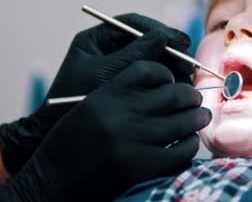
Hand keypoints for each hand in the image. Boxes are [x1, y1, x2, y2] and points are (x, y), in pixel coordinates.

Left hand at [0, 14, 192, 173]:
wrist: (53, 133)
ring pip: (151, 61)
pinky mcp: (126, 89)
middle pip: (145, 41)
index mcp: (95, 40)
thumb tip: (162, 38)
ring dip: (170, 68)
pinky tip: (177, 91)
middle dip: (168, 51)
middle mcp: (108, 51)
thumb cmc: (71, 101)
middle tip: (187, 63)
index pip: (131, 25)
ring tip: (185, 78)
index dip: (158, 30)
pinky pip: (150, 80)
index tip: (179, 41)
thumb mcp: (104, 75)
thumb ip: (133, 56)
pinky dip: (165, 84)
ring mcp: (117, 69)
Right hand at [0, 60, 211, 200]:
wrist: (50, 182)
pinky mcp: (140, 167)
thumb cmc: (68, 145)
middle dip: (189, 94)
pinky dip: (189, 146)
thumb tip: (159, 86)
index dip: (165, 72)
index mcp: (104, 94)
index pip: (147, 70)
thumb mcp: (86, 108)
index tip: (172, 80)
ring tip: (200, 117)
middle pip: (171, 93)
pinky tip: (189, 143)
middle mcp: (119, 114)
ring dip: (196, 118)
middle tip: (195, 98)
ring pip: (181, 121)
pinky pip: (179, 152)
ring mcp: (131, 141)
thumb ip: (118, 95)